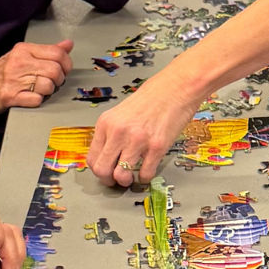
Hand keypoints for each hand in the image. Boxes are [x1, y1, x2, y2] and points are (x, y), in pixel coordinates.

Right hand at [0, 39, 74, 113]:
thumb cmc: (5, 71)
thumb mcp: (24, 55)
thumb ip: (48, 50)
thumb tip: (68, 44)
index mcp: (24, 49)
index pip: (57, 53)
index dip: (67, 64)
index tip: (64, 70)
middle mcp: (18, 62)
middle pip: (55, 71)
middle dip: (59, 79)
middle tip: (53, 82)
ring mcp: (13, 79)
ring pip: (48, 86)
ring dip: (48, 91)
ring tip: (40, 89)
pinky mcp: (10, 96)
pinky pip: (37, 100)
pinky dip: (38, 100)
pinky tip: (31, 97)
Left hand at [87, 71, 204, 186]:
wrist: (176, 88)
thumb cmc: (152, 97)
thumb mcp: (121, 113)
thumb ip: (112, 133)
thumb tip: (108, 155)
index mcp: (106, 123)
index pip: (92, 158)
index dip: (98, 171)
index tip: (105, 173)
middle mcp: (118, 133)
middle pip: (102, 170)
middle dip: (108, 180)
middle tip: (117, 180)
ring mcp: (137, 141)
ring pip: (121, 176)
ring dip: (126, 181)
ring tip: (132, 177)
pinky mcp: (156, 147)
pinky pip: (145, 174)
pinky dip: (145, 178)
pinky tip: (147, 171)